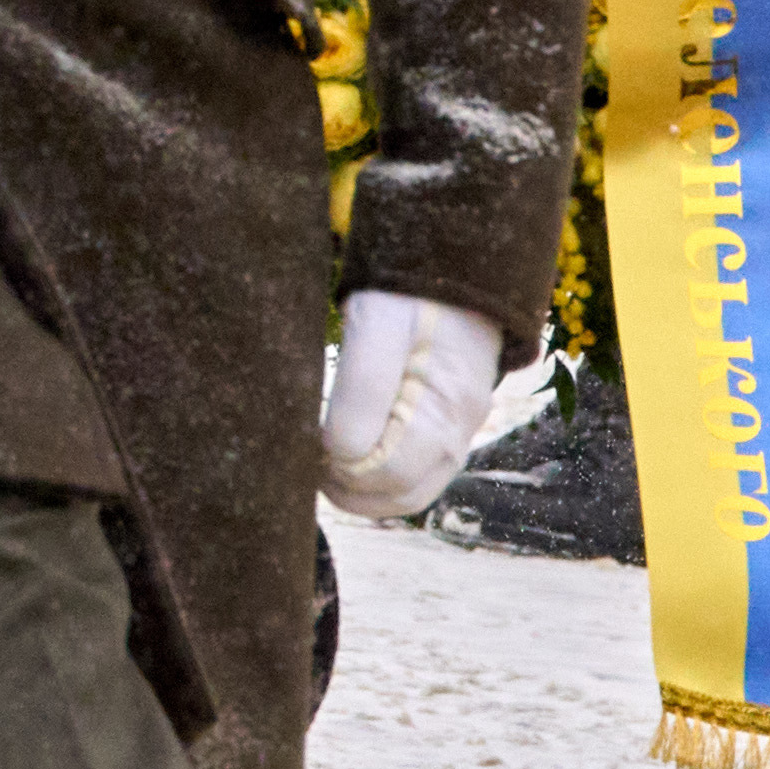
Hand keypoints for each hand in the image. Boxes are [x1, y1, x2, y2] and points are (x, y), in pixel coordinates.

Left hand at [313, 291, 506, 523]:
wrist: (452, 273)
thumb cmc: (407, 297)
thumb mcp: (375, 326)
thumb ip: (361, 391)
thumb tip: (341, 453)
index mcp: (446, 406)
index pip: (388, 473)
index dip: (341, 468)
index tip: (310, 444)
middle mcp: (460, 429)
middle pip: (401, 494)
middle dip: (348, 487)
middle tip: (309, 462)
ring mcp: (459, 434)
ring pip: (410, 494)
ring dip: (362, 490)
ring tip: (324, 464)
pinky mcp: (451, 432)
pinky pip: (419, 478)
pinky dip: (381, 482)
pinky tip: (348, 459)